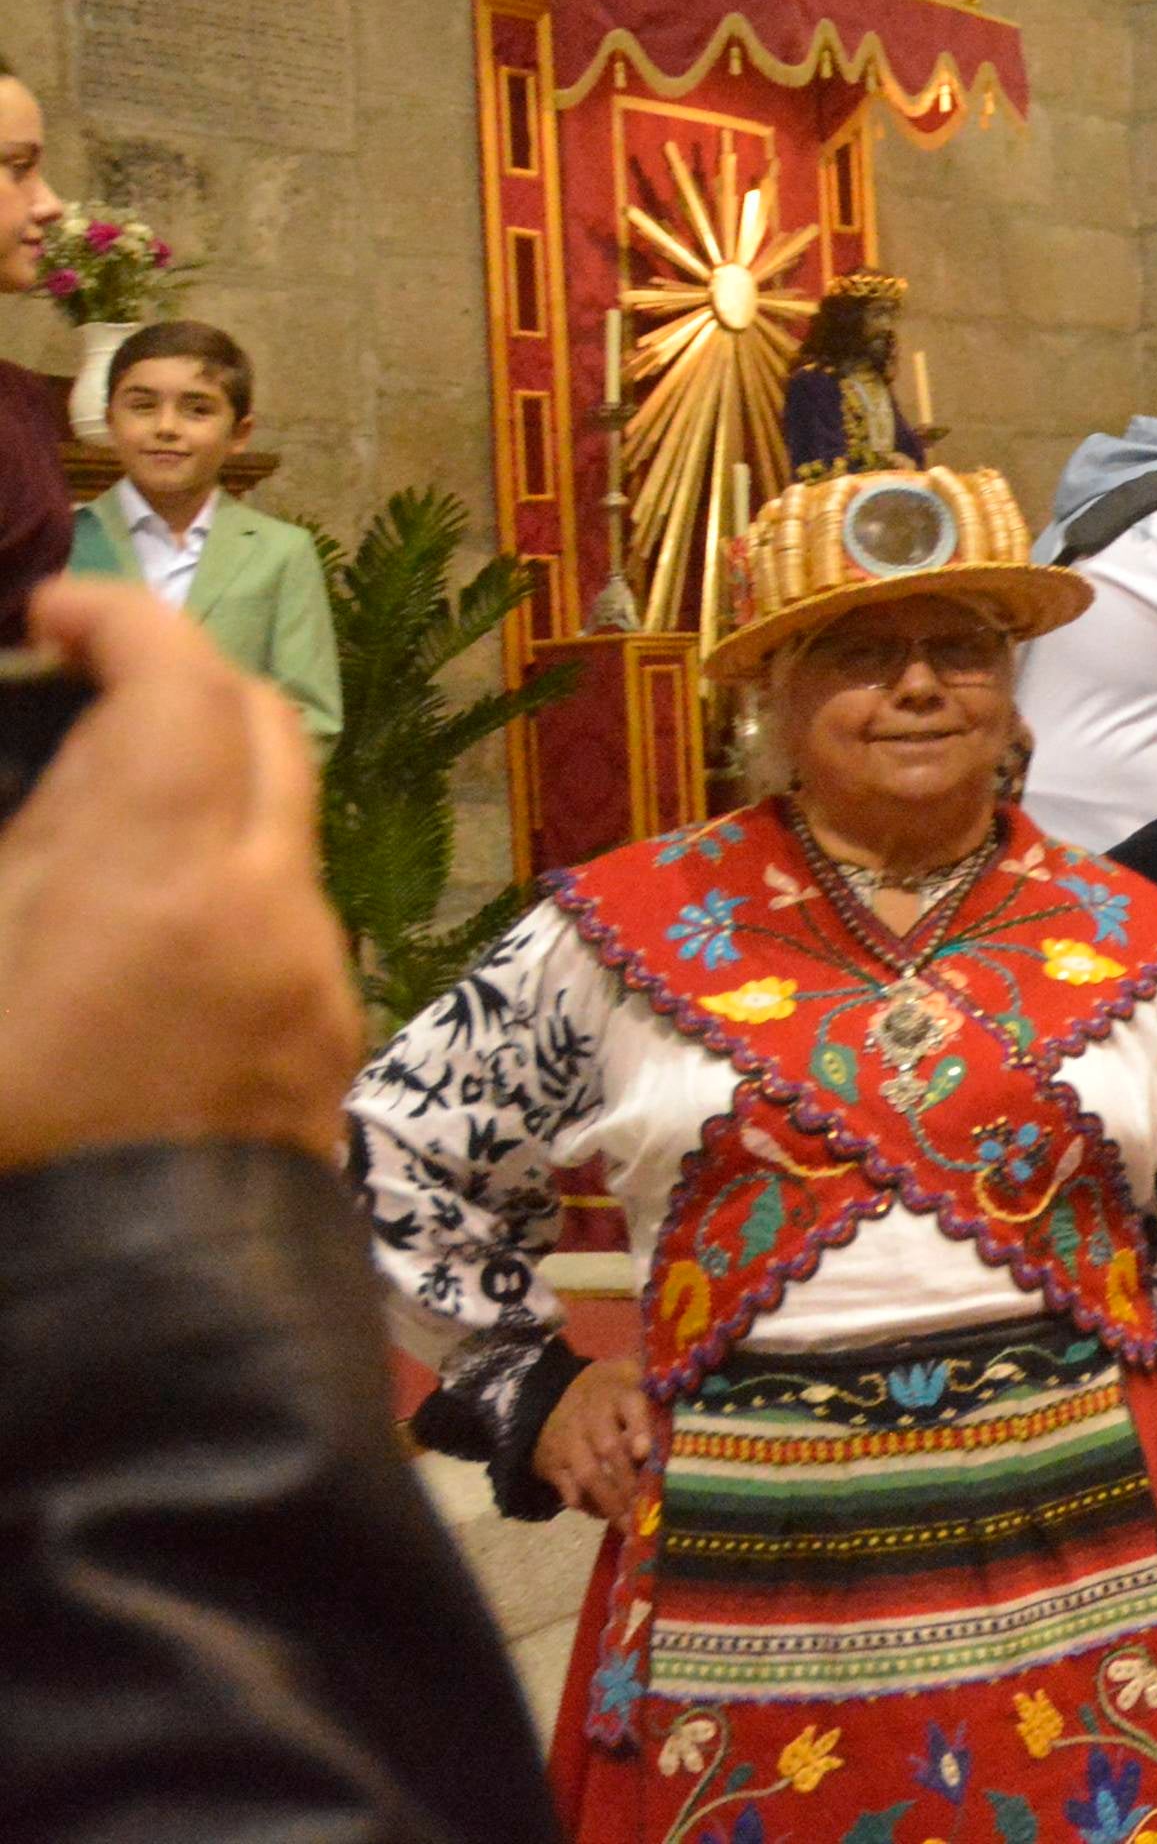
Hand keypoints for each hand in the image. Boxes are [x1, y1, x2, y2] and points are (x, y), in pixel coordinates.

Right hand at [0, 577, 352, 1171]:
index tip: (48, 616)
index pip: (179, 676)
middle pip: (259, 728)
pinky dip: (222, 885)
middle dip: (174, 686)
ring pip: (283, 830)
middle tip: (76, 694)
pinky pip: (286, 924)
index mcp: (164, 868)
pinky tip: (130, 936)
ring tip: (85, 822)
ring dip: (202, 794)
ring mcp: (312, 983)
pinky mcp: (322, 1059)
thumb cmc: (6, 1146)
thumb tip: (52, 794)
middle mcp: (270, 905)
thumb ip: (20, 850)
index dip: (115, 620)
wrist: (108, 1343)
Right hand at [536, 1359, 658, 1524]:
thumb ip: (657, 1386)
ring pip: (588, 1474)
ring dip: (610, 1500)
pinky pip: (568, 1489)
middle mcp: (592, 1417)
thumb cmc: (610, 1390)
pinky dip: (587, 1506)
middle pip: (609, 1448)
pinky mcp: (553, 1464)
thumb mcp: (631, 1374)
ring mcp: (570, 1442)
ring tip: (630, 1524)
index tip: (646, 1452)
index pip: (630, 1406)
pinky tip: (606, 1516)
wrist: (552, 1394)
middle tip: (648, 1506)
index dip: (639, 1428)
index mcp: (618, 1393)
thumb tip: (692, 1391)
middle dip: (629, 1479)